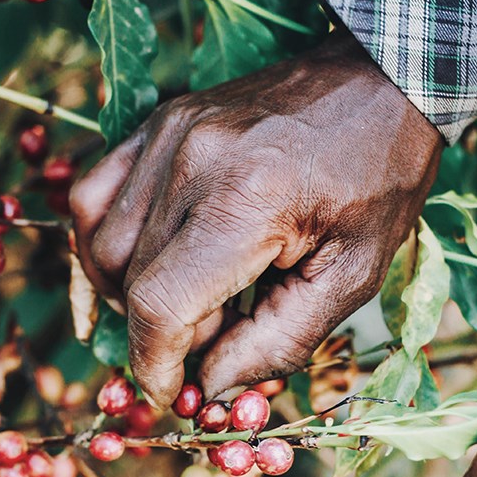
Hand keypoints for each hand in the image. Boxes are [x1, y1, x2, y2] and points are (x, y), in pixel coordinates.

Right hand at [70, 30, 442, 407]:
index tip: (174, 392)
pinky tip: (147, 259)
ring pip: (101, 240)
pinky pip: (96, 194)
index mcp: (248, 203)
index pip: (159, 304)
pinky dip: (105, 241)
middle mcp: (193, 161)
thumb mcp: (353, 276)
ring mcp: (169, 134)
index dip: (154, 364)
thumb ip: (278, 341)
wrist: (379, 84)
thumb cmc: (379, 182)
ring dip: (129, 291)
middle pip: (129, 278)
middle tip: (212, 337)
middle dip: (161, 332)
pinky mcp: (160, 122)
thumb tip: (210, 386)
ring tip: (190, 298)